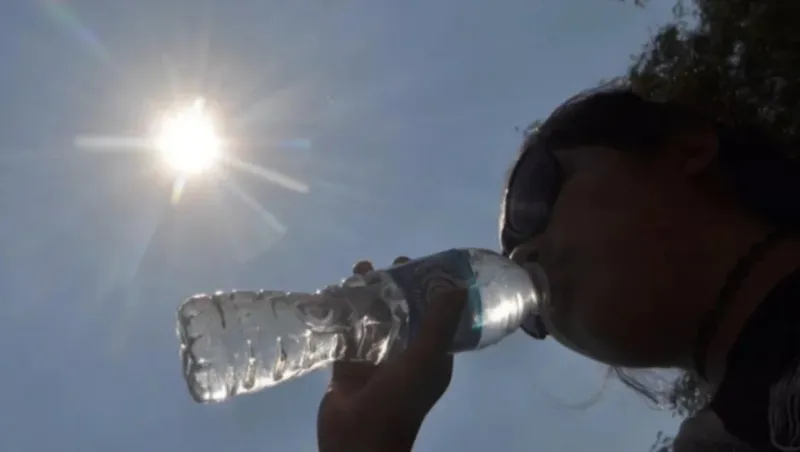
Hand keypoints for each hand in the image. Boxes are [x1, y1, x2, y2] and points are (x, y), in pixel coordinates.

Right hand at [317, 256, 465, 451]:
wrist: (356, 440)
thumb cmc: (398, 400)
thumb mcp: (424, 358)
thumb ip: (439, 323)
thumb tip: (458, 285)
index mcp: (430, 356)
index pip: (434, 315)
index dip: (428, 290)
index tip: (418, 265)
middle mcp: (406, 356)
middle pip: (402, 313)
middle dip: (395, 288)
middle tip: (385, 265)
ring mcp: (376, 361)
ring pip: (374, 320)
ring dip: (368, 296)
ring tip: (358, 271)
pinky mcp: (349, 365)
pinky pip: (348, 333)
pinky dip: (344, 313)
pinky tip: (336, 292)